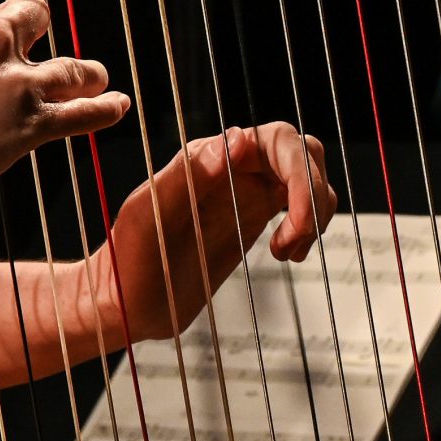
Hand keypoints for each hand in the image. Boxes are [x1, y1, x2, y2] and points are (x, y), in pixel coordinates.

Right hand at [0, 0, 127, 220]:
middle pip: (33, 15)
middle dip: (30, 29)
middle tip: (24, 54)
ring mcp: (16, 81)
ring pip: (71, 65)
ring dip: (84, 71)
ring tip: (92, 78)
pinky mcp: (29, 125)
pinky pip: (82, 114)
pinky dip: (105, 108)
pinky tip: (118, 105)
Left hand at [80, 123, 336, 345]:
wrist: (125, 301)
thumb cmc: (127, 261)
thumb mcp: (145, 220)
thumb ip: (185, 177)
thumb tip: (236, 139)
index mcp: (206, 158)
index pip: (277, 140)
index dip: (299, 173)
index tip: (293, 223)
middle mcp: (228, 167)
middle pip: (301, 152)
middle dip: (314, 192)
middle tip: (297, 238)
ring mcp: (242, 191)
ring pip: (306, 177)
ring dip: (315, 211)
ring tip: (287, 251)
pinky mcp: (251, 217)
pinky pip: (298, 205)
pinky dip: (308, 225)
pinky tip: (287, 254)